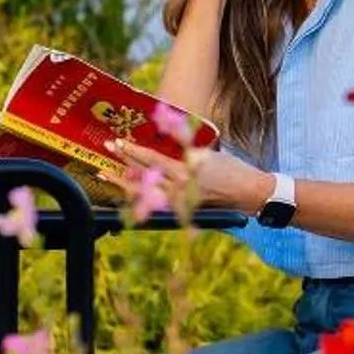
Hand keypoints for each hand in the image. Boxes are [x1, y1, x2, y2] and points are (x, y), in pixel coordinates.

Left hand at [109, 139, 271, 216]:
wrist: (248, 194)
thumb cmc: (231, 170)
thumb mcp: (205, 154)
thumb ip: (182, 152)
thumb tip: (160, 146)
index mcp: (185, 170)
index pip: (152, 159)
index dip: (133, 150)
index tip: (118, 142)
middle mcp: (179, 188)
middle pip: (142, 175)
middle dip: (122, 163)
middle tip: (107, 151)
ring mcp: (178, 202)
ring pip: (144, 192)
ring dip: (122, 182)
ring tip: (105, 174)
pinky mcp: (181, 211)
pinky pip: (155, 203)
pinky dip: (138, 196)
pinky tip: (126, 191)